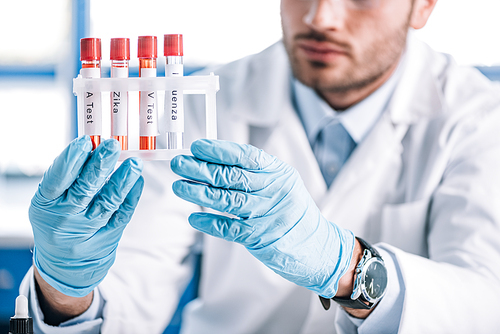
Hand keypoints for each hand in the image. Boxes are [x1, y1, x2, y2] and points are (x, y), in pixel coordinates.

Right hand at [29, 136, 143, 296]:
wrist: (64, 264)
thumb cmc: (57, 220)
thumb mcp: (50, 201)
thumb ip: (66, 177)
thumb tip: (91, 146)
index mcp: (46, 205)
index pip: (57, 180)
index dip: (71, 160)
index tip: (85, 142)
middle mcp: (65, 219)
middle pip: (84, 190)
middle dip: (100, 165)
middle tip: (113, 146)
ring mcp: (88, 230)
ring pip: (107, 203)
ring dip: (122, 180)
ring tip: (134, 162)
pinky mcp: (108, 237)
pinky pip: (122, 215)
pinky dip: (131, 197)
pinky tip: (137, 181)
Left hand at [171, 139, 354, 297]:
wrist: (318, 246)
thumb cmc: (293, 210)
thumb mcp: (283, 183)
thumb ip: (255, 174)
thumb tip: (215, 162)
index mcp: (279, 174)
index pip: (246, 157)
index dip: (219, 151)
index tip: (198, 147)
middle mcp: (274, 191)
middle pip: (232, 177)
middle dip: (202, 169)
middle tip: (179, 164)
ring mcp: (267, 215)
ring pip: (227, 200)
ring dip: (200, 193)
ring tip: (180, 186)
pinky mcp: (259, 238)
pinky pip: (229, 228)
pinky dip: (210, 222)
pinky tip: (194, 216)